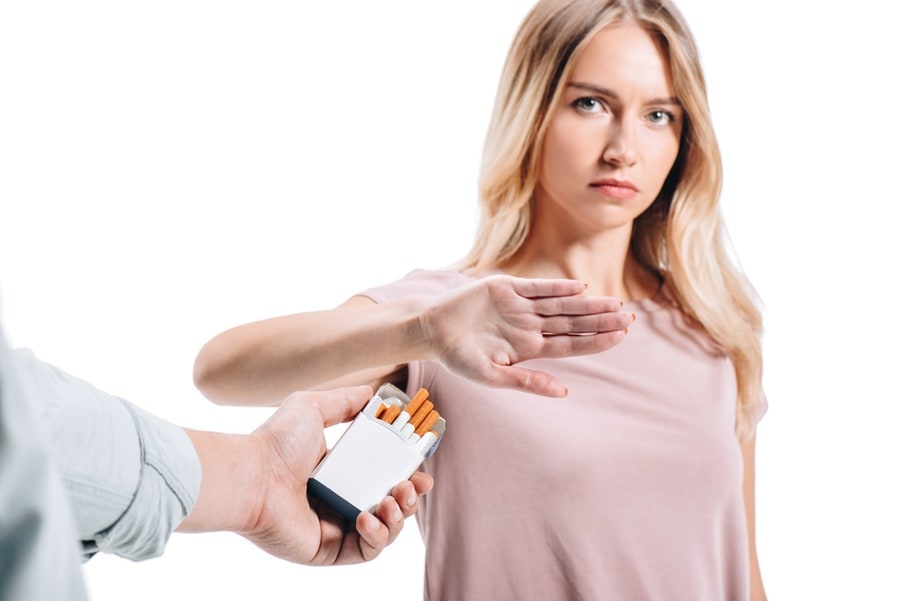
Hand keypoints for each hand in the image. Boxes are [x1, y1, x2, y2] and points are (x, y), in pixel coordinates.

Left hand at [179, 386, 432, 564]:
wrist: (251, 476)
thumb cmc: (275, 442)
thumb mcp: (314, 407)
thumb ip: (346, 400)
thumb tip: (375, 393)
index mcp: (337, 473)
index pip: (383, 479)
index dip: (407, 477)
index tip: (421, 470)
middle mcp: (337, 501)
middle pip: (390, 507)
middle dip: (409, 499)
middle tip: (412, 487)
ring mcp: (333, 528)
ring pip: (384, 532)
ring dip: (397, 518)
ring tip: (390, 501)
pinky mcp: (327, 551)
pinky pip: (365, 552)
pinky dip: (377, 537)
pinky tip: (367, 517)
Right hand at [419, 275, 631, 395]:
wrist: (430, 330)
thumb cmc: (457, 357)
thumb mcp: (492, 376)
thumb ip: (527, 382)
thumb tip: (563, 392)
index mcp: (529, 348)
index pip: (571, 343)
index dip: (596, 340)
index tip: (621, 336)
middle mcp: (530, 325)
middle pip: (573, 322)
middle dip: (600, 320)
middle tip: (630, 317)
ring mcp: (520, 305)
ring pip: (561, 304)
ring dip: (587, 304)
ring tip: (614, 303)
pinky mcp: (506, 287)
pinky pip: (537, 286)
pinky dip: (557, 287)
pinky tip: (580, 288)